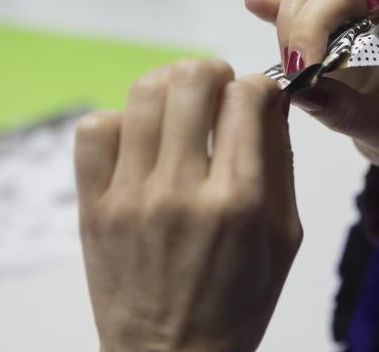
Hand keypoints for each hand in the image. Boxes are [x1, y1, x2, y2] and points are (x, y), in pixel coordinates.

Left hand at [74, 61, 300, 351]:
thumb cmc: (236, 306)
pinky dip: (122, 119)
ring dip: (170, 85)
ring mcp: (130, 197)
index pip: (247, 97)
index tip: (259, 96)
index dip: (259, 84)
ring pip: (144, 93)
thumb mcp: (285, 240)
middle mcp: (182, 191)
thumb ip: (281, 164)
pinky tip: (141, 140)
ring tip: (180, 106)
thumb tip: (272, 102)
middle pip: (191, 80)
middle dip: (214, 71)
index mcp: (240, 201)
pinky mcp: (93, 207)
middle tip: (219, 90)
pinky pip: (95, 129)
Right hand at [245, 0, 378, 195]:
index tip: (371, 3)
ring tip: (295, 68)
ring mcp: (348, 10)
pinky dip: (273, 7)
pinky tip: (257, 8)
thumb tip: (303, 90)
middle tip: (305, 69)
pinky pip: (291, 4)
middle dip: (312, 21)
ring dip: (292, 26)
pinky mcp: (320, 24)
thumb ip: (351, 111)